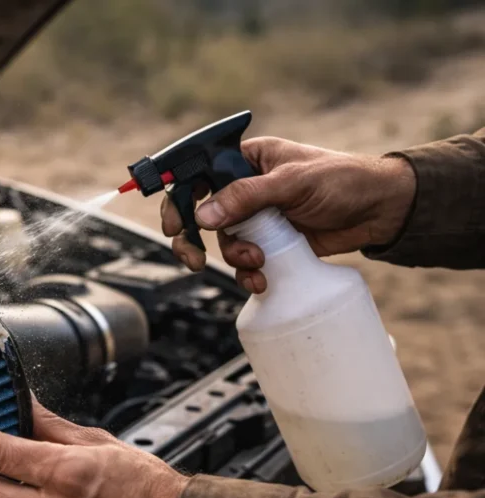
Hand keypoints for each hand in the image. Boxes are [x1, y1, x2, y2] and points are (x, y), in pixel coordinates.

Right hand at [161, 137, 415, 293]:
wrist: (381, 212)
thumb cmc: (344, 181)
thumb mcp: (293, 183)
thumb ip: (247, 197)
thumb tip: (204, 216)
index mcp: (247, 160)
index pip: (199, 175)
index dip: (181, 199)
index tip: (175, 225)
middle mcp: (246, 188)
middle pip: (201, 214)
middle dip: (194, 239)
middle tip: (193, 259)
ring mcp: (257, 218)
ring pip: (223, 242)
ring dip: (234, 258)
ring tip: (258, 263)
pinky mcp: (271, 244)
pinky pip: (244, 262)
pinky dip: (248, 274)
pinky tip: (262, 279)